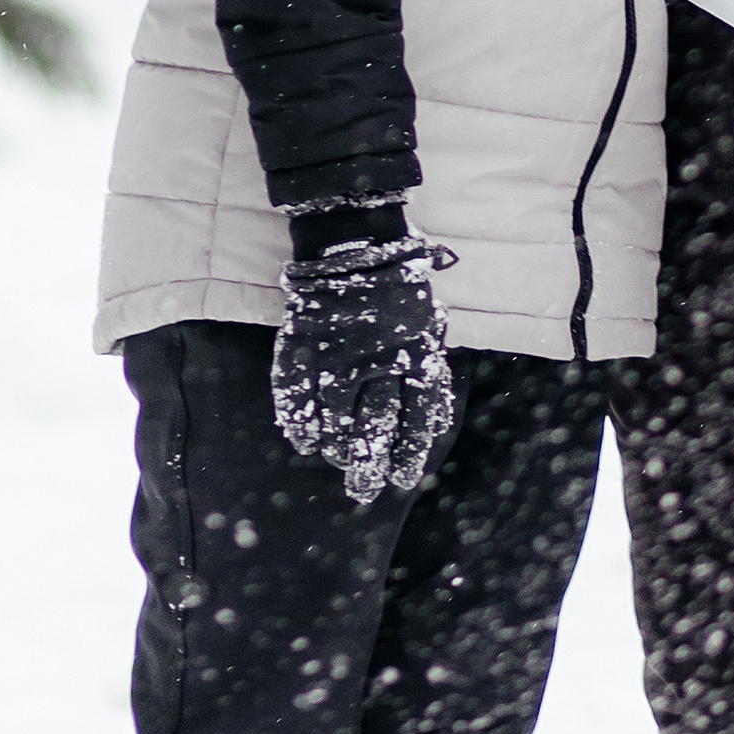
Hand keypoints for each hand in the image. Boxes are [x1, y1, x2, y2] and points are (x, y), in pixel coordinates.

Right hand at [271, 237, 455, 506]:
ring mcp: (337, 355)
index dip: (409, 455)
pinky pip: (296, 397)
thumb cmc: (401, 289)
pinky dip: (299, 425)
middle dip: (369, 469)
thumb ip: (430, 375)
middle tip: (364, 490)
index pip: (417, 421)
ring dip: (336, 450)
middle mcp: (376, 362)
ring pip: (334, 423)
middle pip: (373, 432)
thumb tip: (438, 425)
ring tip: (338, 462)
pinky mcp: (304, 346)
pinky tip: (305, 442)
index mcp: (415, 355)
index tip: (403, 479)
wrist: (357, 243)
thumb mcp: (429, 328)